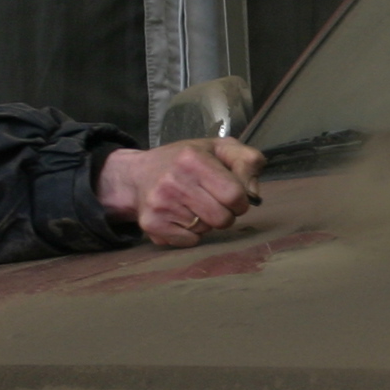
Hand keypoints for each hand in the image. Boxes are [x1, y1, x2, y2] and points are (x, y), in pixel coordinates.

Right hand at [99, 138, 264, 247]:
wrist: (136, 174)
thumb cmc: (185, 161)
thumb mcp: (218, 148)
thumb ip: (246, 161)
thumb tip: (252, 194)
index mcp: (192, 158)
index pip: (234, 195)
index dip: (240, 199)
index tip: (231, 195)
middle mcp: (173, 181)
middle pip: (222, 219)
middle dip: (225, 213)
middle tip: (213, 201)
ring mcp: (160, 205)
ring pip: (207, 231)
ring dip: (206, 222)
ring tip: (193, 204)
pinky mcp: (152, 225)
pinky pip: (190, 242)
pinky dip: (190, 233)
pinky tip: (180, 215)